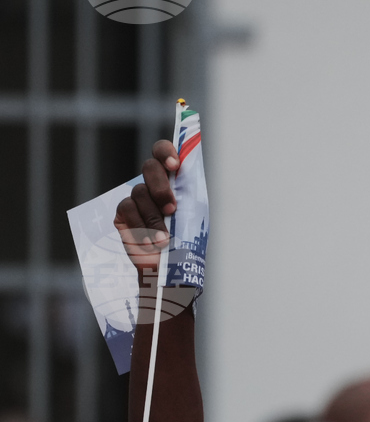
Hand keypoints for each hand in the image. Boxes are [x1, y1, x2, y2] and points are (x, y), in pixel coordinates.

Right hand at [113, 140, 179, 271]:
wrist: (169, 269)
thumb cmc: (186, 240)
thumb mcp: (195, 214)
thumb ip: (190, 191)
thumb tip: (189, 170)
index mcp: (174, 180)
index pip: (163, 152)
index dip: (166, 152)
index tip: (174, 165)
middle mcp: (153, 185)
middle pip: (149, 167)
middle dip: (160, 186)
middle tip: (171, 208)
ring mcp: (136, 198)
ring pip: (139, 192)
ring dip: (154, 217)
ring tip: (164, 239)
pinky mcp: (122, 213)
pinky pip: (127, 209)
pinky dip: (140, 226)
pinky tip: (150, 242)